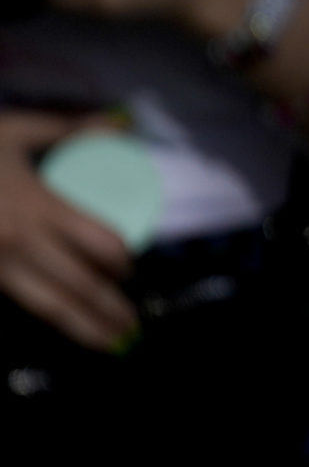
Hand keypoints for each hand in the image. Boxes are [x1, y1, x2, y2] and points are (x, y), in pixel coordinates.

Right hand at [0, 112, 137, 350]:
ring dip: (84, 328)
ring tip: (112, 342)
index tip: (131, 267)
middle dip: (111, 310)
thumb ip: (68, 128)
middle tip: (134, 326)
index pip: (100, 243)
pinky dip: (44, 319)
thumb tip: (123, 124)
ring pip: (47, 306)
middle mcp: (18, 242)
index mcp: (37, 205)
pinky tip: (65, 329)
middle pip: (79, 285)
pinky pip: (18, 303)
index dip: (123, 260)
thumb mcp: (15, 131)